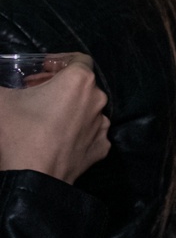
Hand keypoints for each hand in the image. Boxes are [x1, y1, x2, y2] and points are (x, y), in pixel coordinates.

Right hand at [0, 56, 109, 182]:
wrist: (33, 178)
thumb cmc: (18, 132)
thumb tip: (0, 88)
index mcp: (80, 81)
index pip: (77, 59)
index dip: (58, 60)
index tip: (40, 69)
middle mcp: (98, 100)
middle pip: (81, 84)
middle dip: (57, 84)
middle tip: (32, 91)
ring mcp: (102, 126)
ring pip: (86, 109)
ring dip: (67, 106)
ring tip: (41, 115)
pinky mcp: (101, 148)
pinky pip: (89, 133)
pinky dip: (74, 130)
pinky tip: (55, 136)